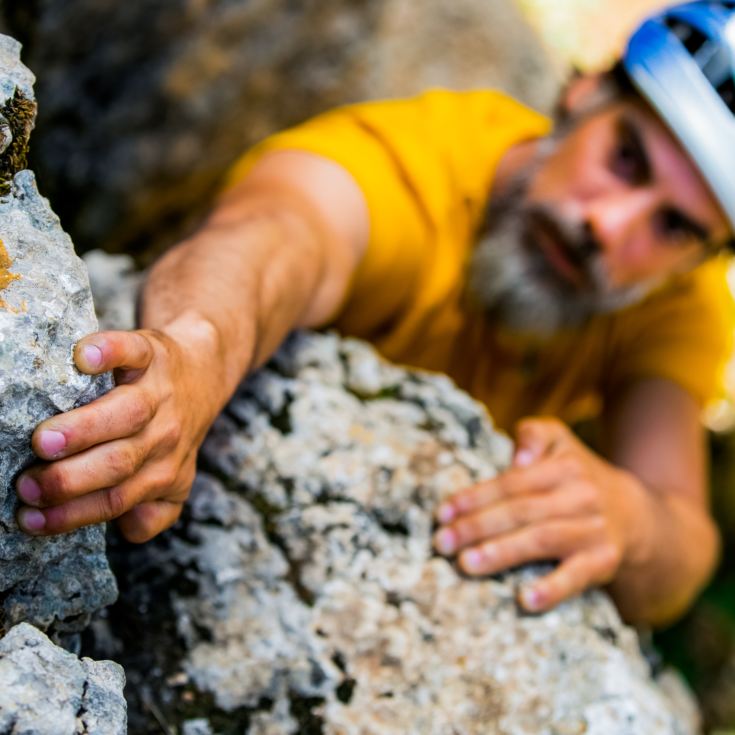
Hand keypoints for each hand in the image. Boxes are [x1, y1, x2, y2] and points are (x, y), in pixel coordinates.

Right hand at [15, 315, 222, 541]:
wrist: (202, 372)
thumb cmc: (171, 430)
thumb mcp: (174, 478)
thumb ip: (154, 510)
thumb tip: (126, 526)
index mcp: (164, 471)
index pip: (116, 499)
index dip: (73, 513)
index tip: (29, 519)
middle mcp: (165, 434)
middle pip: (120, 462)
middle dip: (71, 479)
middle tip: (28, 485)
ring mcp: (159, 391)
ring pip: (128, 413)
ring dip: (85, 429)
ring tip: (44, 441)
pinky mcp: (151, 352)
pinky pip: (132, 351)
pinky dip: (109, 352)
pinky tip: (83, 358)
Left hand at [433, 417, 649, 612]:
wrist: (639, 516)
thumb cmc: (579, 478)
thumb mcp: (561, 443)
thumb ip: (535, 435)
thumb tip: (516, 458)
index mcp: (563, 466)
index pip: (511, 483)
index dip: (474, 498)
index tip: (442, 514)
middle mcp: (579, 496)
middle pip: (520, 511)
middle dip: (476, 527)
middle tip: (441, 542)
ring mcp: (593, 530)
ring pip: (541, 540)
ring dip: (501, 553)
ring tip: (465, 564)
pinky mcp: (604, 562)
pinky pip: (577, 576)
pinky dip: (552, 589)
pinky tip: (525, 600)